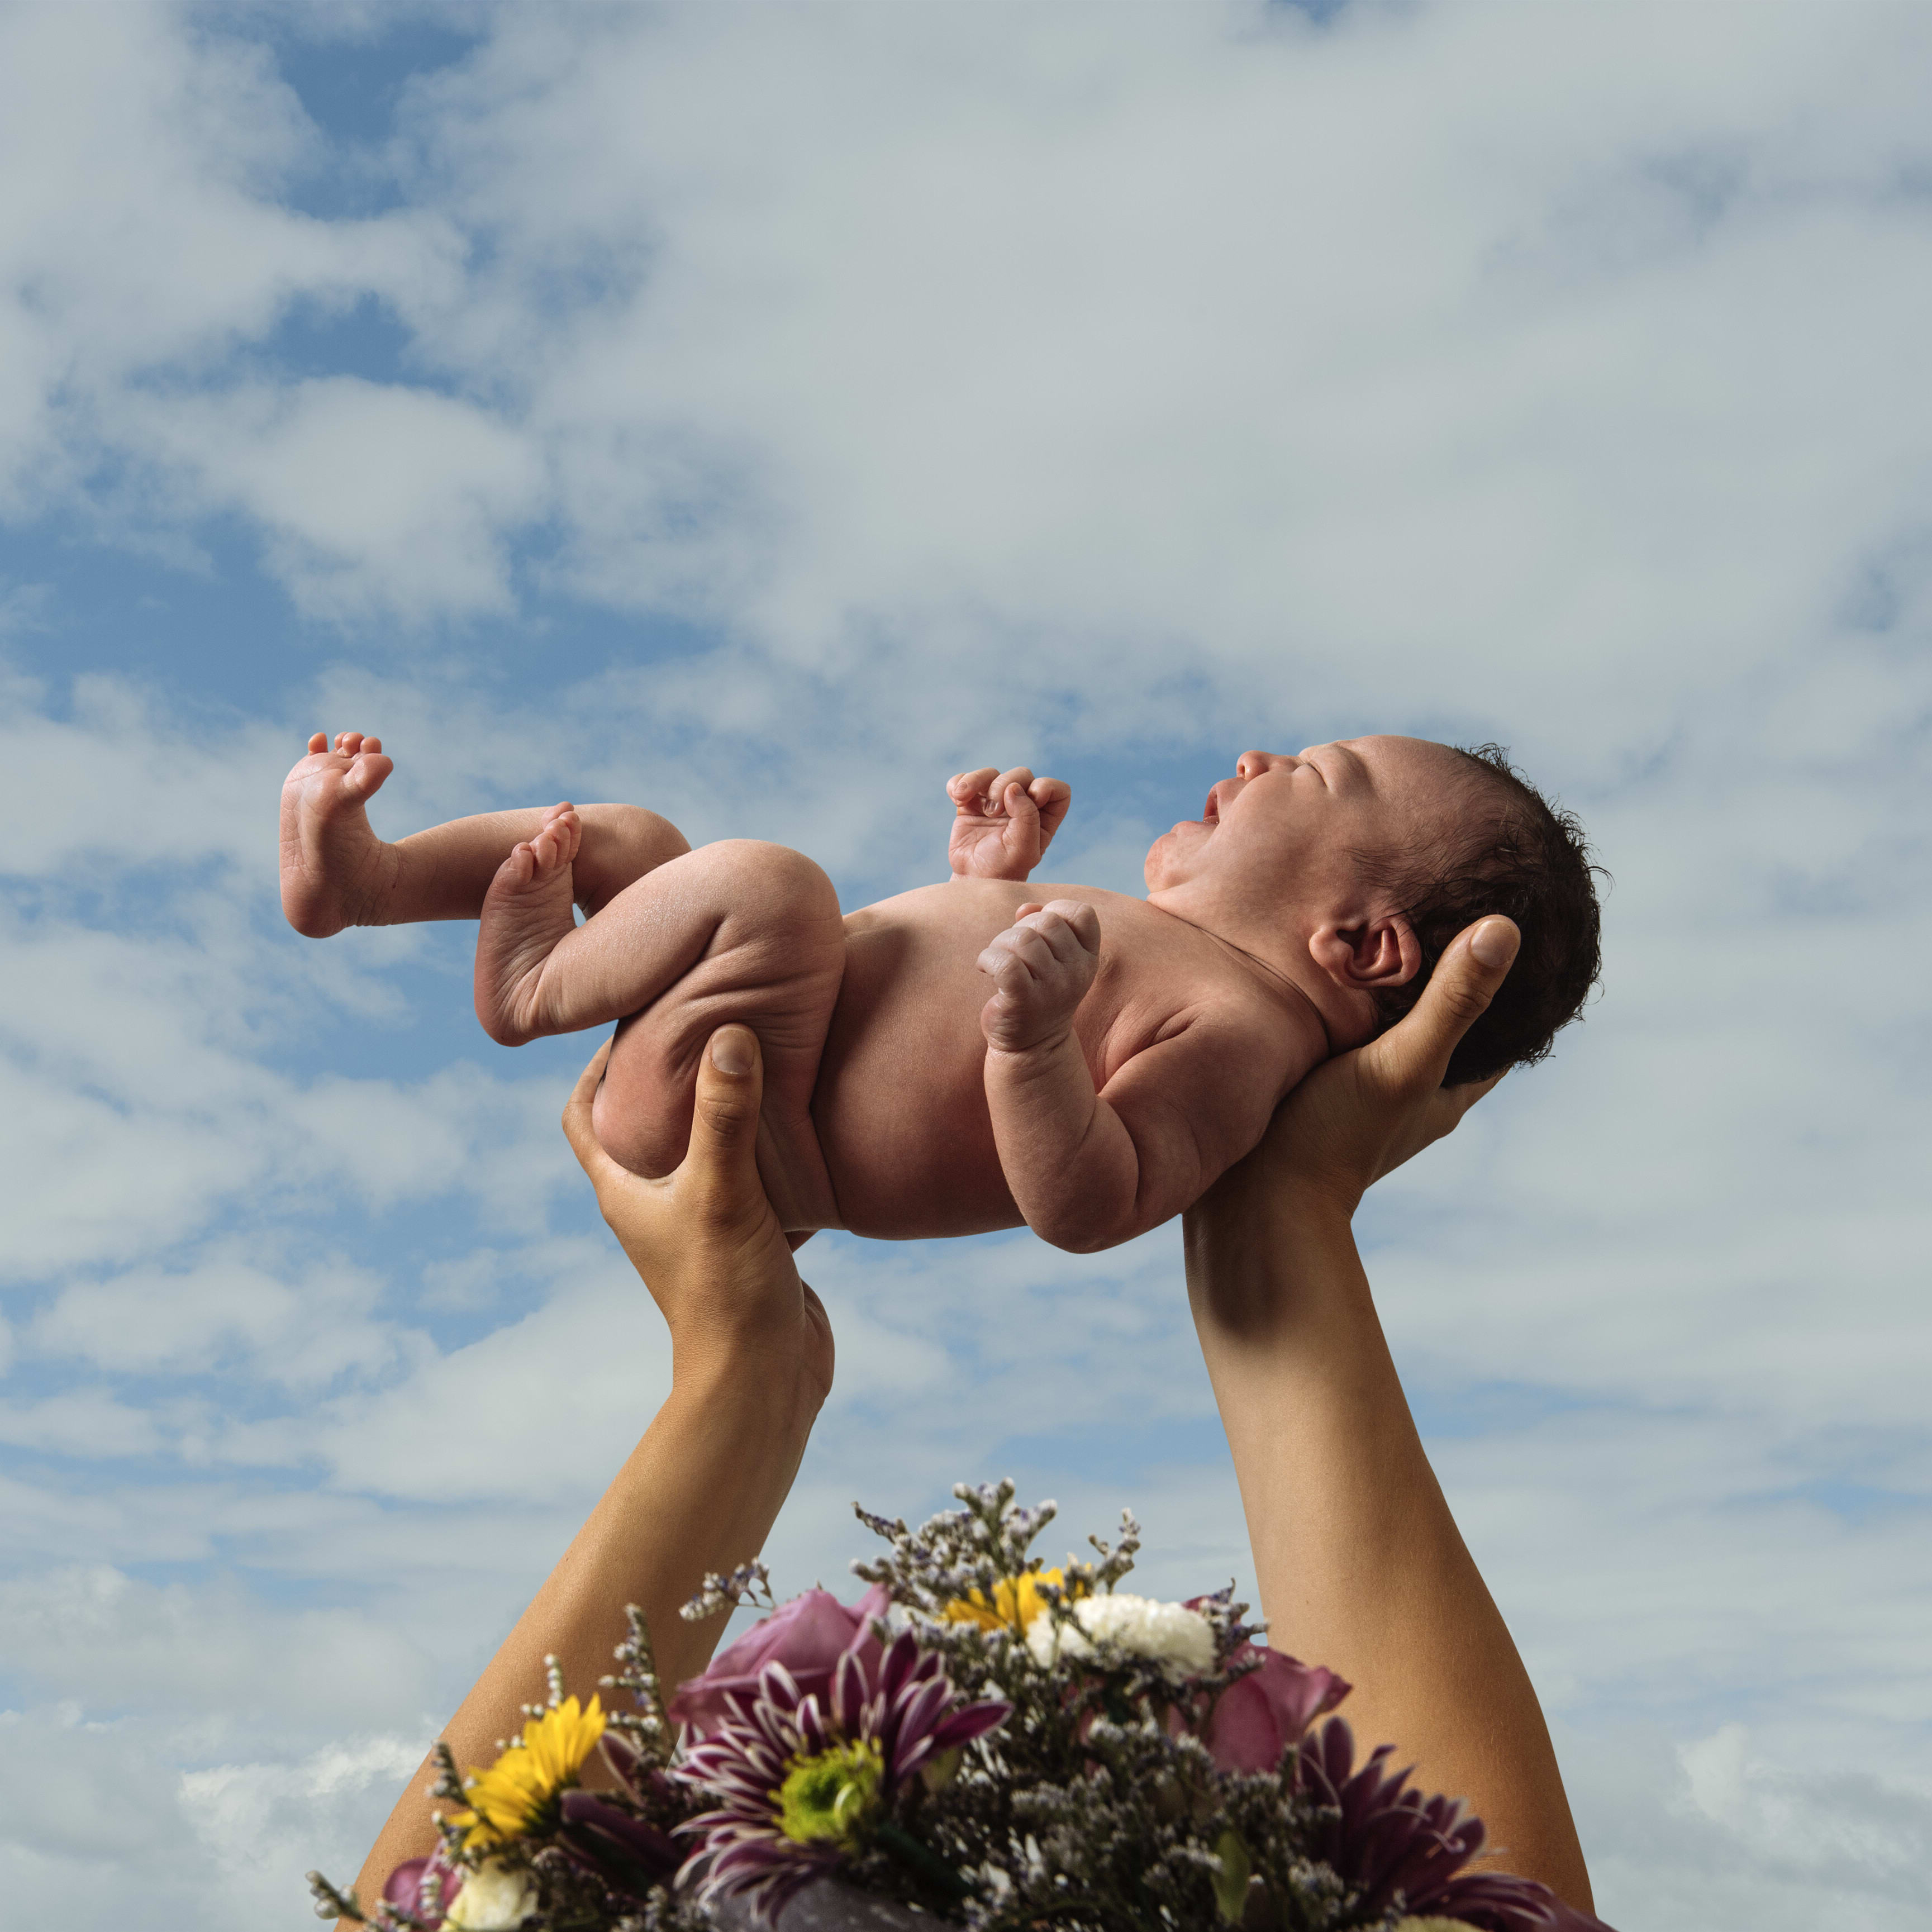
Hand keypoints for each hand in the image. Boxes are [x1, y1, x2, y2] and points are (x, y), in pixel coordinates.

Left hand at [562, 1027, 833, 1411]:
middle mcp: (655, 1205)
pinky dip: (771, 1150)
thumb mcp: (724, 1192)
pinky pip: (754, 1180)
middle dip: (669, 1076)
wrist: (766, 1380)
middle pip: (645, 1125)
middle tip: (704, 1024)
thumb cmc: (725, 1293)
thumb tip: (729, 1034)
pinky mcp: (749, 1240)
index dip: (591, 1066)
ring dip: (724, 1112)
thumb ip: (726, 1116)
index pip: (581, 1115)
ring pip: (705, 1150)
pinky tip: (804, 1123)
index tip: (628, 1019)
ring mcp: (702, 1223)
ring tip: (758, 1059)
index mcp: (624, 1192)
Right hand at [948, 766, 1071, 880]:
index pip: (1058, 790)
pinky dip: (959, 782)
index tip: (1034, 798)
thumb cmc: (1002, 869)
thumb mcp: (1023, 850)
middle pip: (1022, 775)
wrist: (971, 879)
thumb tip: (1014, 788)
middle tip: (993, 811)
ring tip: (962, 798)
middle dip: (1004, 785)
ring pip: (991, 773)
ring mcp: (995, 802)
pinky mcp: (972, 802)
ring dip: (977, 781)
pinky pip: (966, 779)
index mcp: (1043, 818)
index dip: (1047, 787)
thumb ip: (1027, 818)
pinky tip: (957, 799)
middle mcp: (1022, 806)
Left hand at [976, 898, 1100, 1052]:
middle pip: (1046, 921)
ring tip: (996, 960)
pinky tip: (984, 968)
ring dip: (1000, 943)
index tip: (1039, 932)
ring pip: (1023, 939)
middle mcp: (1076, 972)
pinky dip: (987, 958)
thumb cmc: (1037, 993)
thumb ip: (1040, 926)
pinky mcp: (1024, 1001)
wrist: (1033, 1047)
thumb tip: (1025, 907)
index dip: (1056, 911)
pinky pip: (1005, 962)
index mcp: (1087, 958)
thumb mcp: (1049, 958)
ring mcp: (1053, 988)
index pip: (1082, 914)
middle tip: (1011, 951)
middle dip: (1021, 927)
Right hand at [1219, 917, 1519, 1219]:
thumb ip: (1452, 1002)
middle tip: (1432, 909)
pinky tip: (1320, 967)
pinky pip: (1338, 1031)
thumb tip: (1507, 928)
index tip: (1499, 925)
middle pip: (1439, 1022)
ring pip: (1386, 1026)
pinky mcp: (1312, 1086)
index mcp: (1446, 1093)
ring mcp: (1359, 1091)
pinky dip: (1339, 1002)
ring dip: (1383, 988)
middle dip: (1439, 975)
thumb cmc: (1334, 1136)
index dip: (1506, 984)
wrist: (1249, 1198)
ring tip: (1374, 923)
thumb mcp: (1403, 1060)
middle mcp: (1408, 1092)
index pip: (1499, 1032)